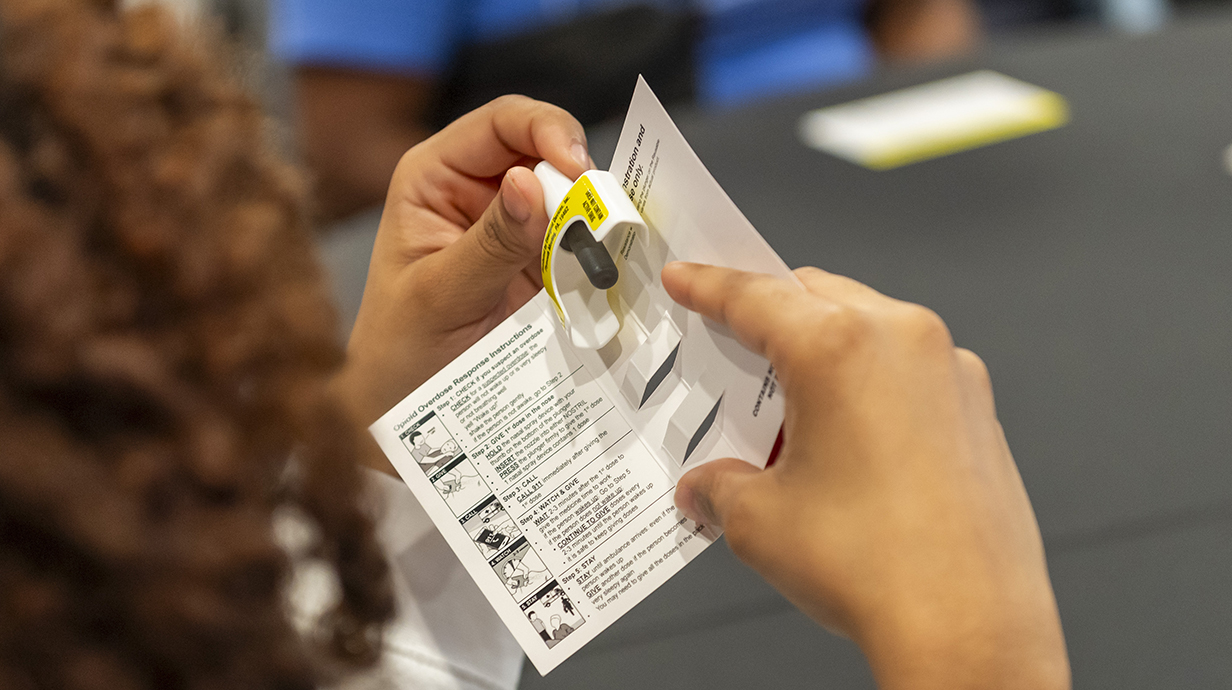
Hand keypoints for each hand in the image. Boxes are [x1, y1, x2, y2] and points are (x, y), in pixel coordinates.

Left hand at [334, 96, 590, 470]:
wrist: (405, 410)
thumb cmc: (400, 350)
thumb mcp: (440, 296)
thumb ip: (489, 244)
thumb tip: (530, 183)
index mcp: (436, 176)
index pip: (500, 123)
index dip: (546, 130)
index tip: (579, 168)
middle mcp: (479, 191)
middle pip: (546, 153)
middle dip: (581, 180)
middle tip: (605, 219)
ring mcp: (514, 229)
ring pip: (572, 200)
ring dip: (596, 220)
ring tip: (608, 252)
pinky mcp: (542, 266)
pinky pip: (582, 246)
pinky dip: (601, 255)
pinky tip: (610, 272)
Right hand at [661, 263, 1069, 689]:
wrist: (968, 626)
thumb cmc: (876, 567)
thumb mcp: (760, 521)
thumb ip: (720, 487)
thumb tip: (707, 488)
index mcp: (838, 348)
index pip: (755, 297)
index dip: (709, 286)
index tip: (688, 278)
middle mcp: (902, 341)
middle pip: (816, 296)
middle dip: (770, 315)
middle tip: (734, 347)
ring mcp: (950, 370)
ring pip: (868, 327)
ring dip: (824, 349)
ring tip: (792, 412)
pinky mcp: (977, 407)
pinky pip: (909, 368)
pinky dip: (869, 382)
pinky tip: (849, 439)